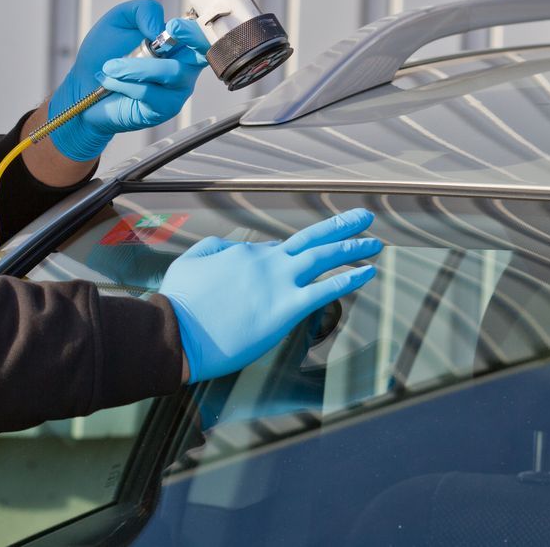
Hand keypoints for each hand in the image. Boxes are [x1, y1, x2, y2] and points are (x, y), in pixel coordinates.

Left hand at [49, 0, 208, 161]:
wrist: (84, 86)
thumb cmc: (103, 54)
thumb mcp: (120, 20)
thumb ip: (143, 10)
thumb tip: (161, 28)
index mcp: (178, 43)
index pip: (202, 35)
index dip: (194, 31)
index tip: (173, 27)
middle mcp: (183, 66)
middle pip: (201, 54)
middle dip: (190, 42)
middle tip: (166, 35)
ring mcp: (177, 90)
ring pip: (170, 72)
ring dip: (136, 67)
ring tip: (110, 66)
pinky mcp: (164, 109)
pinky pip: (150, 93)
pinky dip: (126, 84)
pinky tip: (110, 82)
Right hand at [159, 209, 383, 382]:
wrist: (176, 332)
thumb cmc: (178, 303)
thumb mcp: (189, 263)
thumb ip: (214, 249)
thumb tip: (235, 247)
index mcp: (244, 254)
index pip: (275, 250)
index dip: (290, 255)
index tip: (300, 260)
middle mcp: (266, 263)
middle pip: (311, 239)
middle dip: (340, 227)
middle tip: (363, 218)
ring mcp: (278, 284)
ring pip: (324, 258)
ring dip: (352, 248)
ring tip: (374, 243)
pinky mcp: (286, 309)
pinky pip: (326, 290)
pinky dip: (350, 278)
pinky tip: (367, 272)